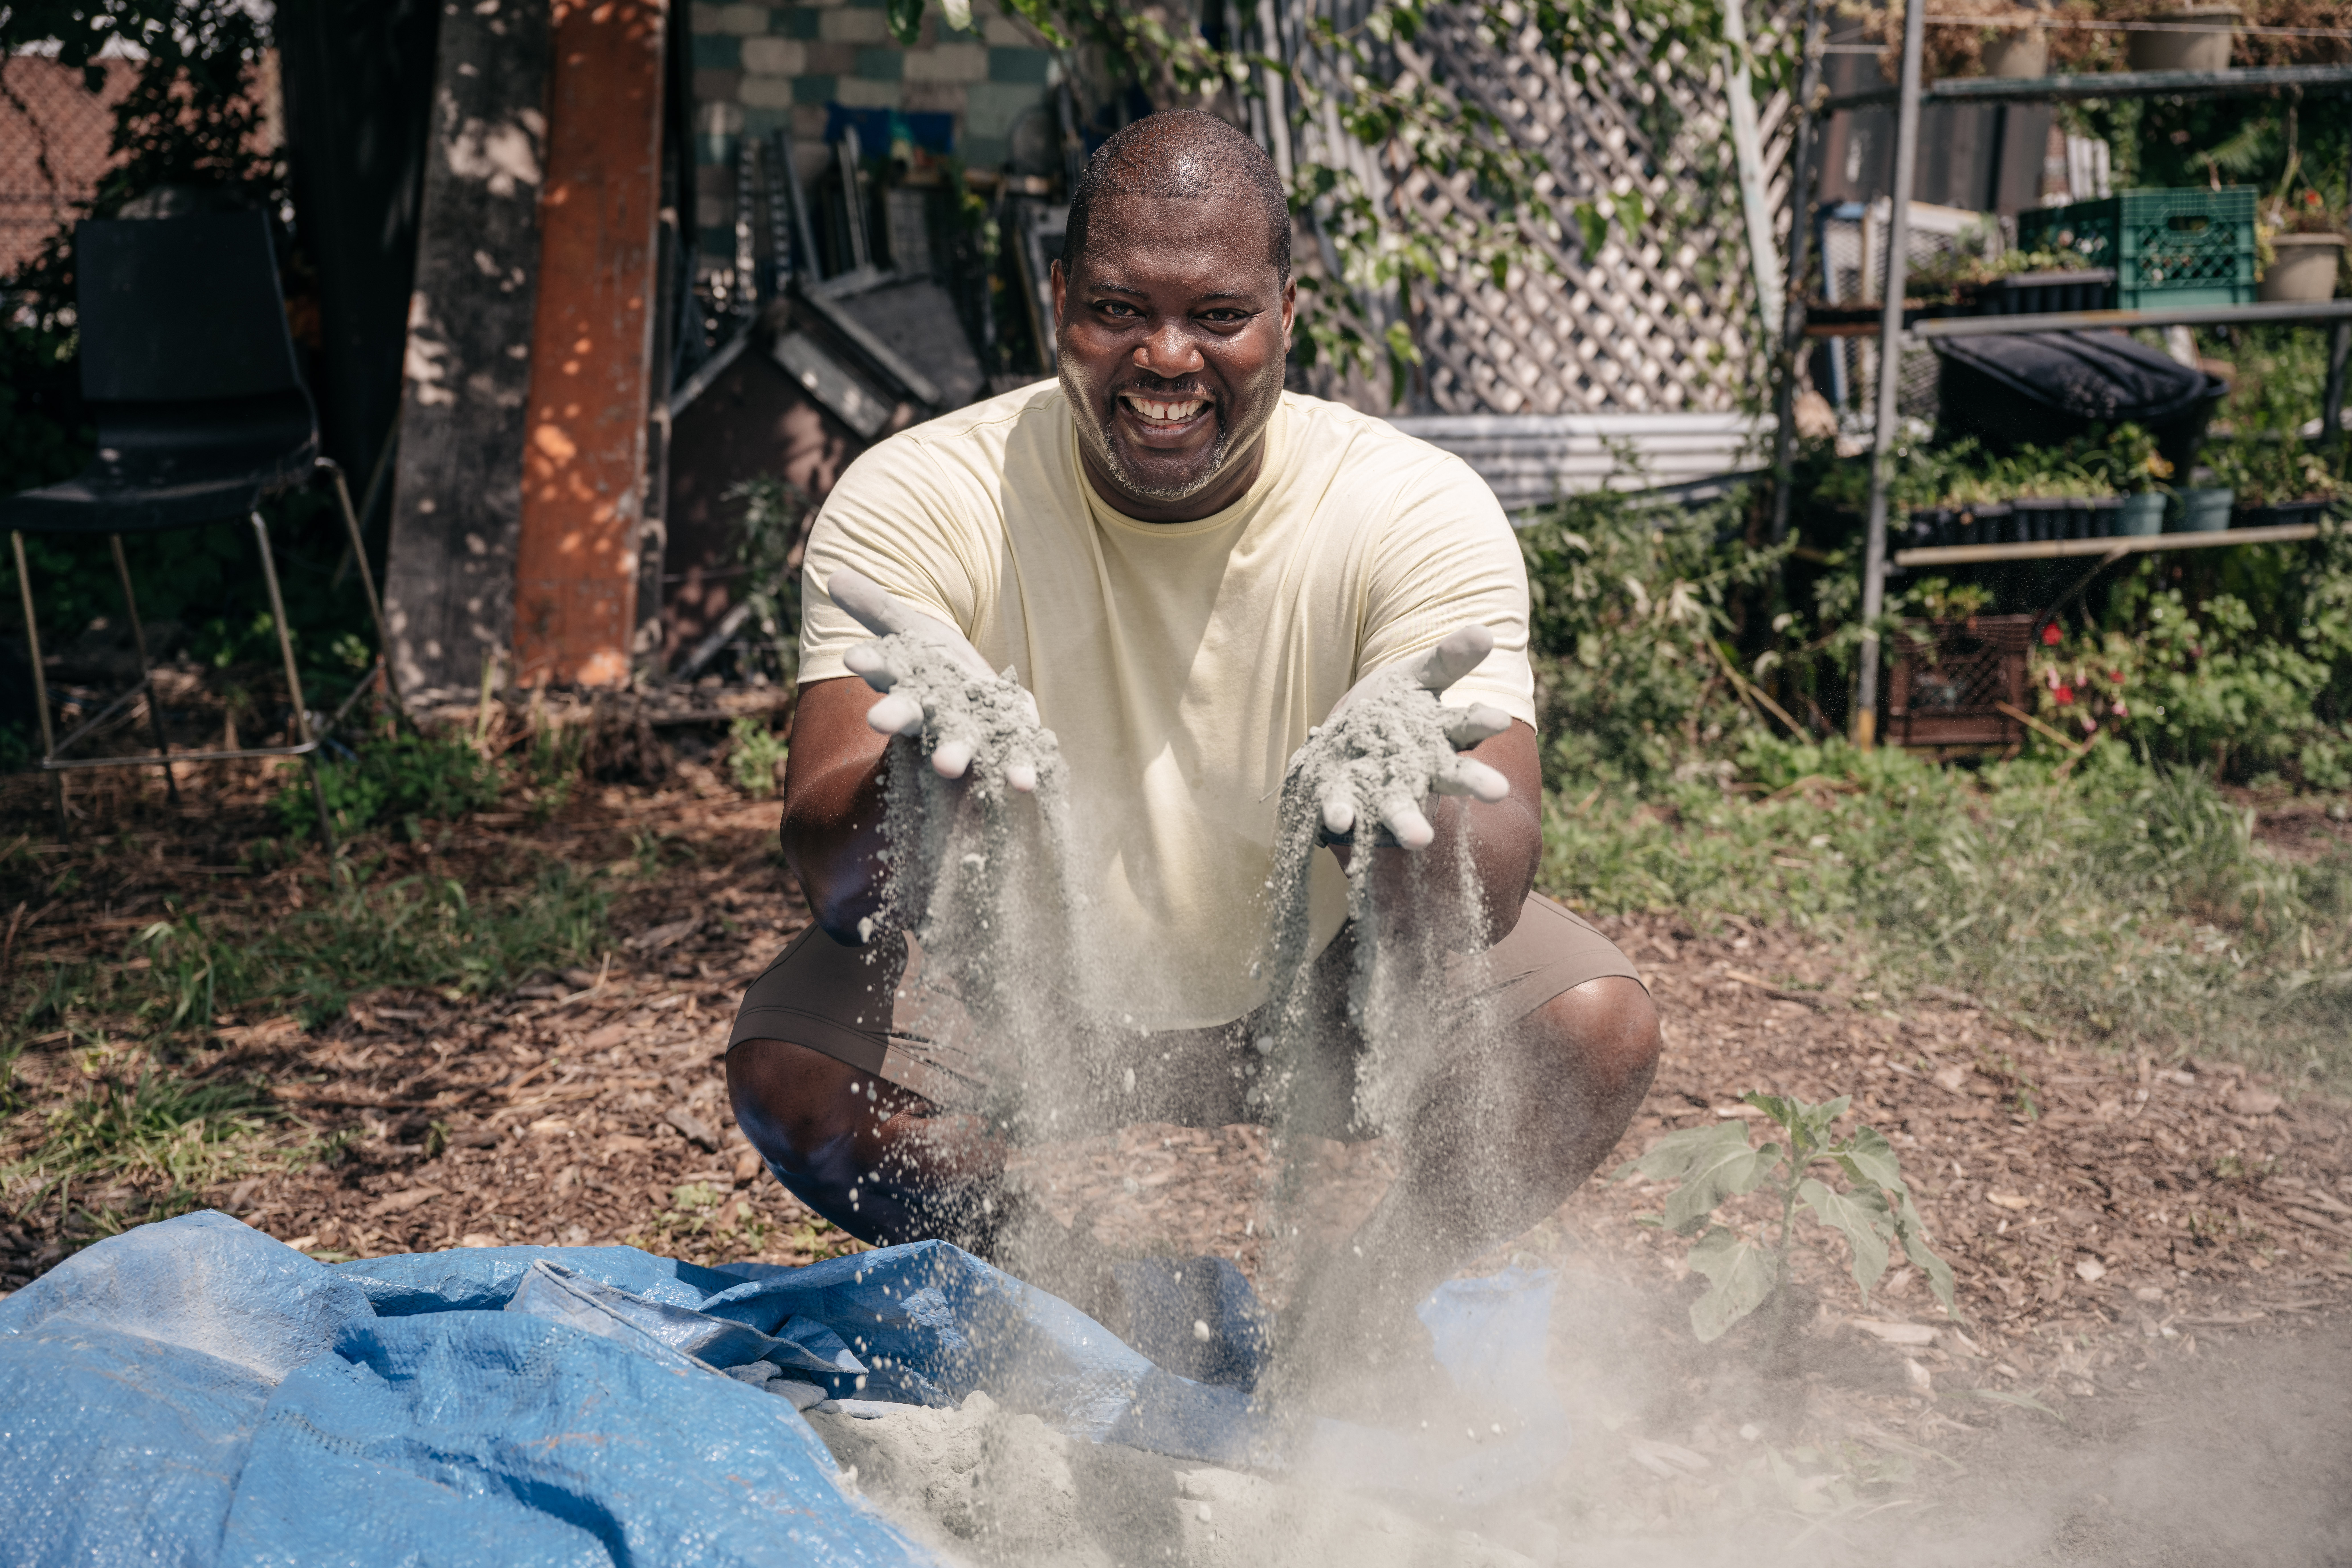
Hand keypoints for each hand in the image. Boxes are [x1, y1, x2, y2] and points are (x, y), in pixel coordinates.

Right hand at [829, 567, 1040, 792]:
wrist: (980, 702)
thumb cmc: (936, 665)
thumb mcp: (910, 628)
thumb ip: (876, 608)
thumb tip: (832, 575)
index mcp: (908, 684)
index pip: (884, 670)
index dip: (871, 663)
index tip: (853, 657)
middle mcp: (935, 715)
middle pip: (912, 715)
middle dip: (895, 716)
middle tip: (876, 720)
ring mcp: (971, 734)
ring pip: (959, 745)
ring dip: (954, 754)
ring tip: (948, 767)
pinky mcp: (1010, 743)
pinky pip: (1013, 757)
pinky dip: (1019, 769)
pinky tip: (1025, 783)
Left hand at [1315, 624, 1512, 849]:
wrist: (1342, 739)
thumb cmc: (1391, 708)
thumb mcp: (1417, 675)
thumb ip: (1448, 659)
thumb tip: (1486, 632)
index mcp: (1440, 733)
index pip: (1468, 725)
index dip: (1483, 722)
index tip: (1500, 719)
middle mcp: (1419, 769)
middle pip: (1449, 775)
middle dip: (1472, 782)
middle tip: (1498, 791)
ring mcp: (1384, 788)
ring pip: (1400, 806)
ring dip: (1408, 821)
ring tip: (1418, 838)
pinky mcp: (1345, 798)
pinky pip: (1344, 808)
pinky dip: (1342, 814)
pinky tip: (1340, 821)